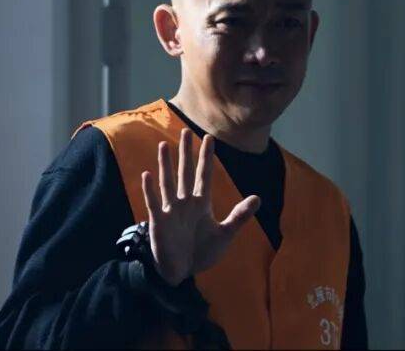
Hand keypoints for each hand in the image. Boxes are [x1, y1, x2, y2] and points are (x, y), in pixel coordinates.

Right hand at [141, 128, 260, 285]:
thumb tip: (258, 198)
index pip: (204, 175)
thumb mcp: (225, 233)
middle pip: (185, 173)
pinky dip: (150, 190)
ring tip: (163, 145)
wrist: (181, 273)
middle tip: (186, 131)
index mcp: (200, 203)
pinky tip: (147, 174)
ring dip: (165, 165)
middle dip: (186, 153)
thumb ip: (239, 216)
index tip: (209, 138)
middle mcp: (184, 203)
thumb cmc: (201, 253)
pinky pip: (154, 203)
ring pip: (168, 183)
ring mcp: (171, 211)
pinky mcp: (159, 222)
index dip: (206, 157)